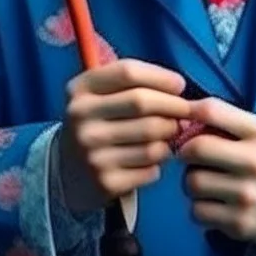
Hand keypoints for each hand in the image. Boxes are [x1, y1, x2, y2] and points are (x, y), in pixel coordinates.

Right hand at [58, 59, 192, 213]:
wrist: (69, 171)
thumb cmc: (100, 122)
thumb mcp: (102, 95)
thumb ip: (137, 84)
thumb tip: (181, 89)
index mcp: (80, 89)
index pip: (128, 73)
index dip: (161, 77)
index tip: (179, 85)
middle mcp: (80, 119)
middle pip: (142, 103)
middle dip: (174, 106)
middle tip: (186, 113)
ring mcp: (91, 152)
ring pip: (153, 140)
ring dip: (170, 137)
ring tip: (166, 136)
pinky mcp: (105, 182)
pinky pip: (151, 168)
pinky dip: (159, 163)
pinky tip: (149, 160)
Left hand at [176, 98, 255, 245]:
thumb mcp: (250, 134)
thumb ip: (218, 120)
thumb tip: (179, 117)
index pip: (212, 110)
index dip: (188, 111)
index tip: (183, 120)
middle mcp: (255, 162)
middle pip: (196, 148)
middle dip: (185, 152)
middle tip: (191, 157)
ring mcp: (247, 195)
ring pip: (192, 182)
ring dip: (191, 183)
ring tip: (207, 183)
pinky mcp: (239, 223)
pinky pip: (196, 211)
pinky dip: (199, 207)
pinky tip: (214, 204)